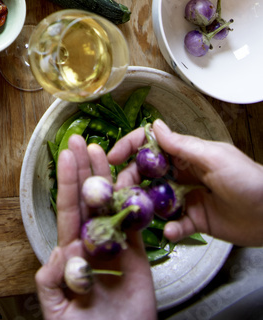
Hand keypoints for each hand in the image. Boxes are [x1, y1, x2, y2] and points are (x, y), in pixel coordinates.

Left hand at [35, 135, 155, 319]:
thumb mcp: (57, 313)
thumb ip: (50, 284)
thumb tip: (56, 255)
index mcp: (71, 254)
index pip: (68, 211)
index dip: (67, 183)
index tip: (66, 156)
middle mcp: (92, 245)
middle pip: (88, 200)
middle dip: (84, 170)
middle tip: (80, 140)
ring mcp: (115, 250)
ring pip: (110, 206)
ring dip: (107, 179)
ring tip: (101, 151)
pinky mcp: (138, 259)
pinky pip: (136, 227)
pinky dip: (134, 205)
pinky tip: (131, 182)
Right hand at [108, 119, 262, 246]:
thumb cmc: (247, 179)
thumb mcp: (213, 157)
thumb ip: (182, 146)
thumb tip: (153, 125)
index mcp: (186, 152)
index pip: (151, 145)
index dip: (129, 148)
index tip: (111, 158)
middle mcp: (182, 173)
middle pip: (146, 173)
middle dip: (130, 180)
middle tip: (120, 191)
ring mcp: (187, 197)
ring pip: (156, 200)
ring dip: (145, 206)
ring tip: (139, 214)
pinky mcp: (195, 221)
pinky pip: (175, 225)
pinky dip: (169, 229)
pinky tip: (169, 232)